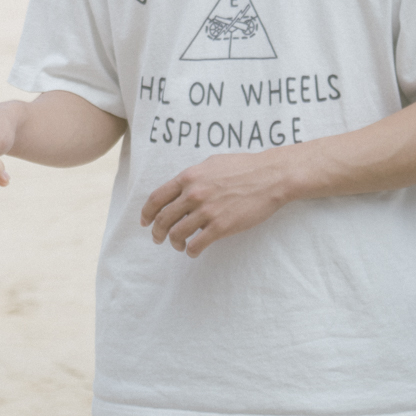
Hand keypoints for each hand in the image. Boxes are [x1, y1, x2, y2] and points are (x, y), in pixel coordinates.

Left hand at [141, 150, 295, 257]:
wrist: (270, 176)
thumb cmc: (243, 167)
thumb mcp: (210, 164)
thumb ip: (192, 178)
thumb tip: (179, 189)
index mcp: (188, 177)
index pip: (157, 198)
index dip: (147, 213)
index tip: (145, 222)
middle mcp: (193, 194)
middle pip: (163, 219)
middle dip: (157, 232)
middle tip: (158, 238)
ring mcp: (207, 211)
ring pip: (177, 234)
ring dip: (174, 243)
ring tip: (178, 245)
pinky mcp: (221, 226)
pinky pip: (196, 244)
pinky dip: (191, 250)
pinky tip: (193, 250)